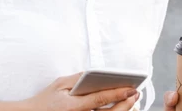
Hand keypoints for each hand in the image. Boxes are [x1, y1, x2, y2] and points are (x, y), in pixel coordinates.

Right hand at [21, 72, 139, 110]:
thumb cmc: (46, 100)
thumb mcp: (60, 84)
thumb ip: (79, 78)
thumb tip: (96, 74)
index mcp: (73, 107)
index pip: (100, 99)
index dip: (118, 94)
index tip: (131, 88)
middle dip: (125, 104)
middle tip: (135, 93)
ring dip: (122, 110)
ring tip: (131, 100)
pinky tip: (120, 108)